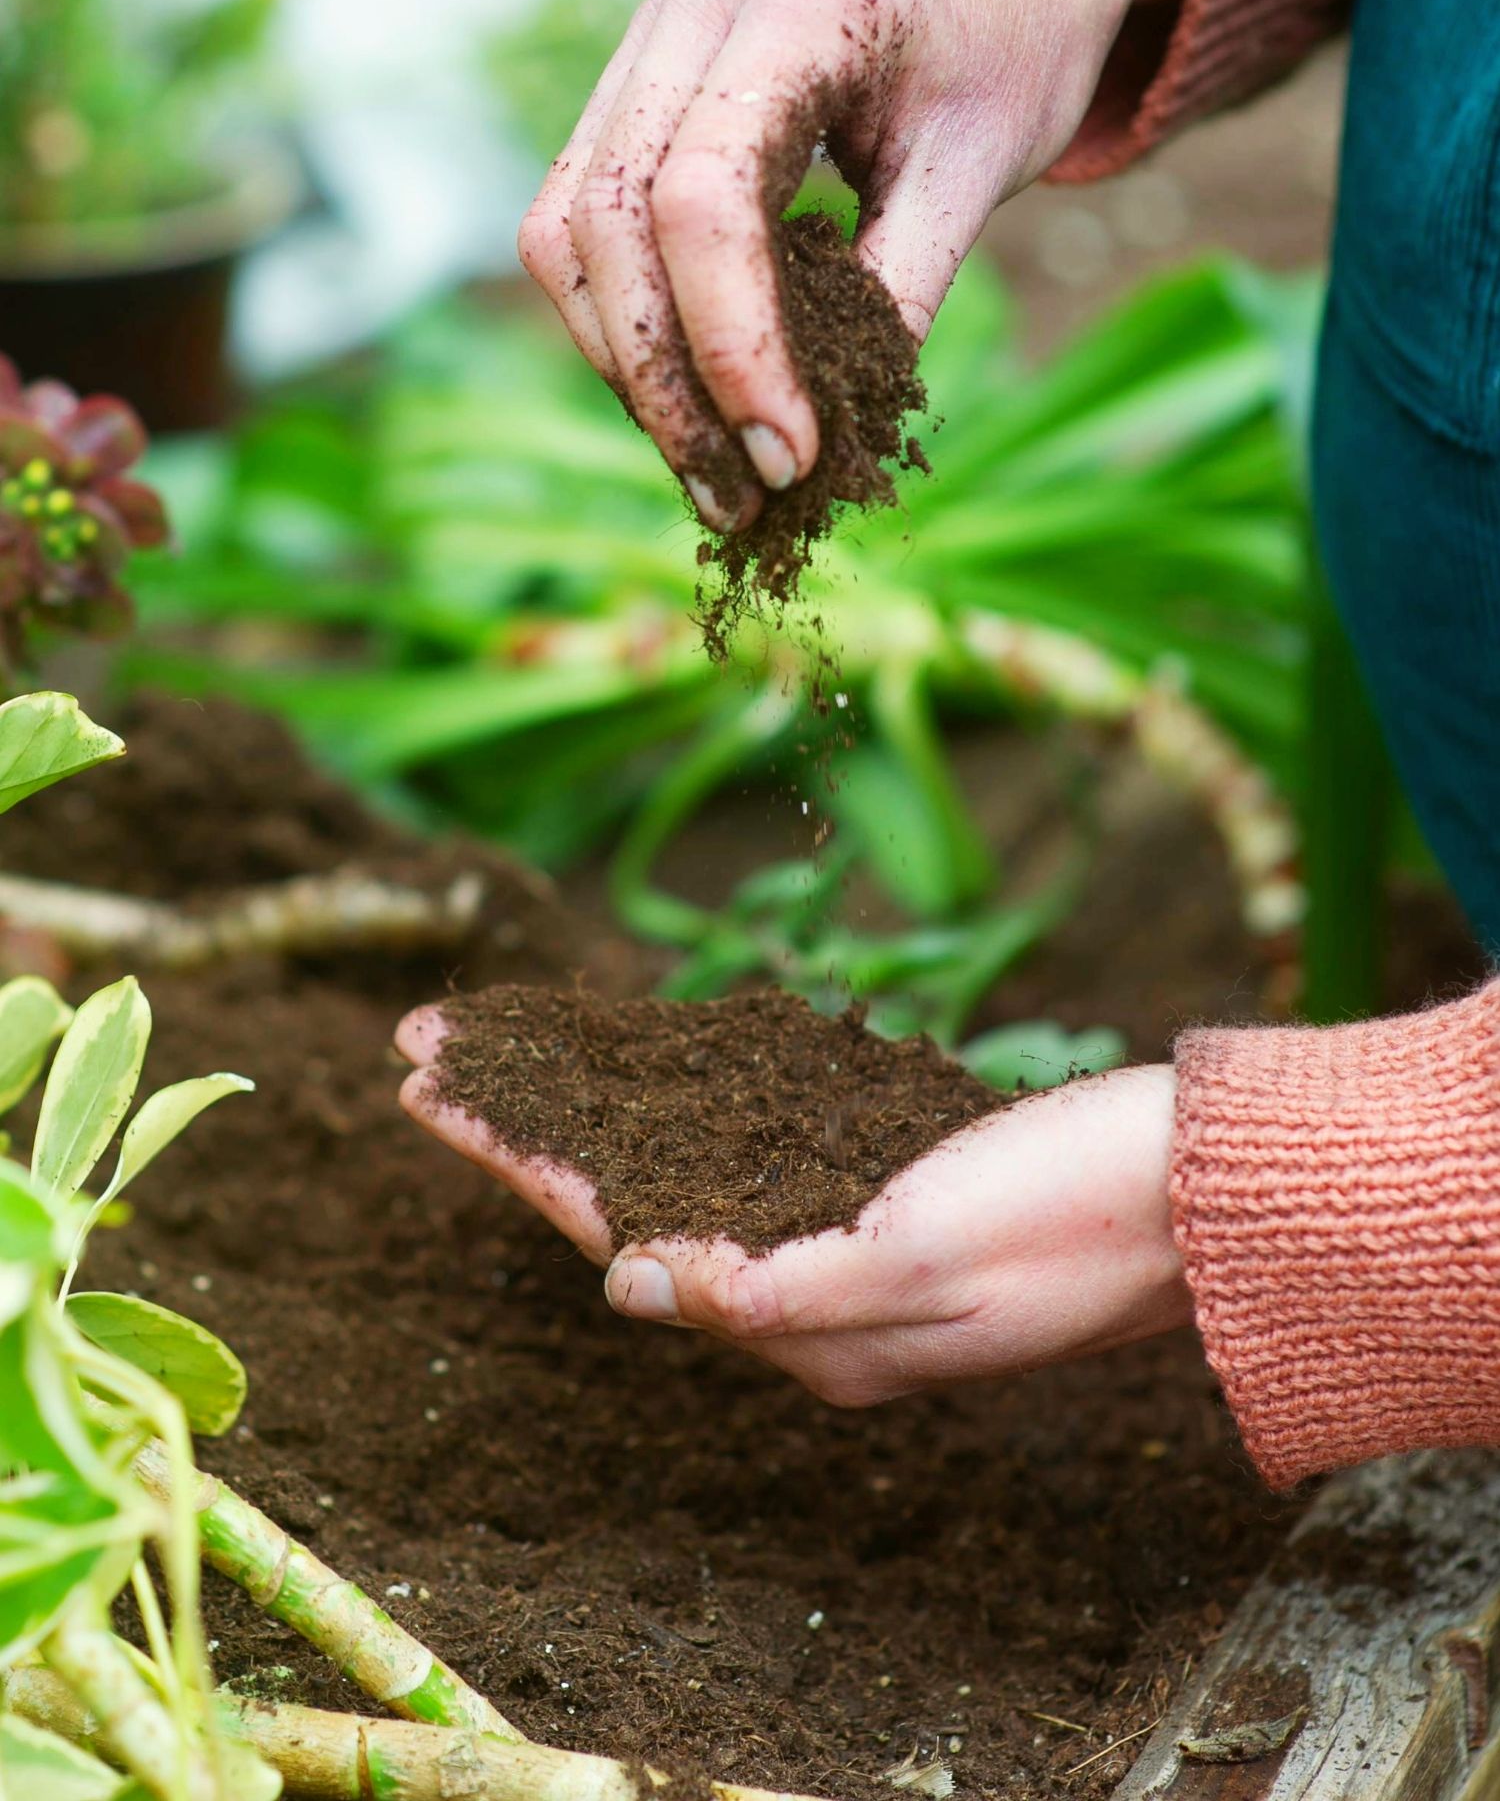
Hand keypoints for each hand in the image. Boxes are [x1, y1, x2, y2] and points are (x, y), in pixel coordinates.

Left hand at [397, 1006, 1190, 1406]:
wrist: (1204, 1194)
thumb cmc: (1078, 1215)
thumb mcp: (922, 1261)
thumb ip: (771, 1284)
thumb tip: (626, 1286)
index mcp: (806, 1323)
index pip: (616, 1230)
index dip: (515, 1152)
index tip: (426, 1081)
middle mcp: (810, 1293)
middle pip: (629, 1195)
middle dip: (528, 1120)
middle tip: (433, 1042)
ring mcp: (850, 1242)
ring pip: (683, 1164)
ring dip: (593, 1104)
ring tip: (517, 1045)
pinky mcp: (890, 1190)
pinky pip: (756, 1145)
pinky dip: (688, 1102)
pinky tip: (658, 1070)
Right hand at [518, 0, 1208, 527]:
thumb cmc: (1018, 31)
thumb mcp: (986, 164)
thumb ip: (900, 291)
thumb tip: (827, 448)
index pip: (702, 197)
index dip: (731, 347)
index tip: (789, 460)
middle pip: (608, 225)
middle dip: (665, 386)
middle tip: (742, 503)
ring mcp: (647, 33)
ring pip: (566, 230)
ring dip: (628, 369)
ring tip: (714, 475)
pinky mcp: (636, 80)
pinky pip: (581, 217)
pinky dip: (624, 321)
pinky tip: (692, 398)